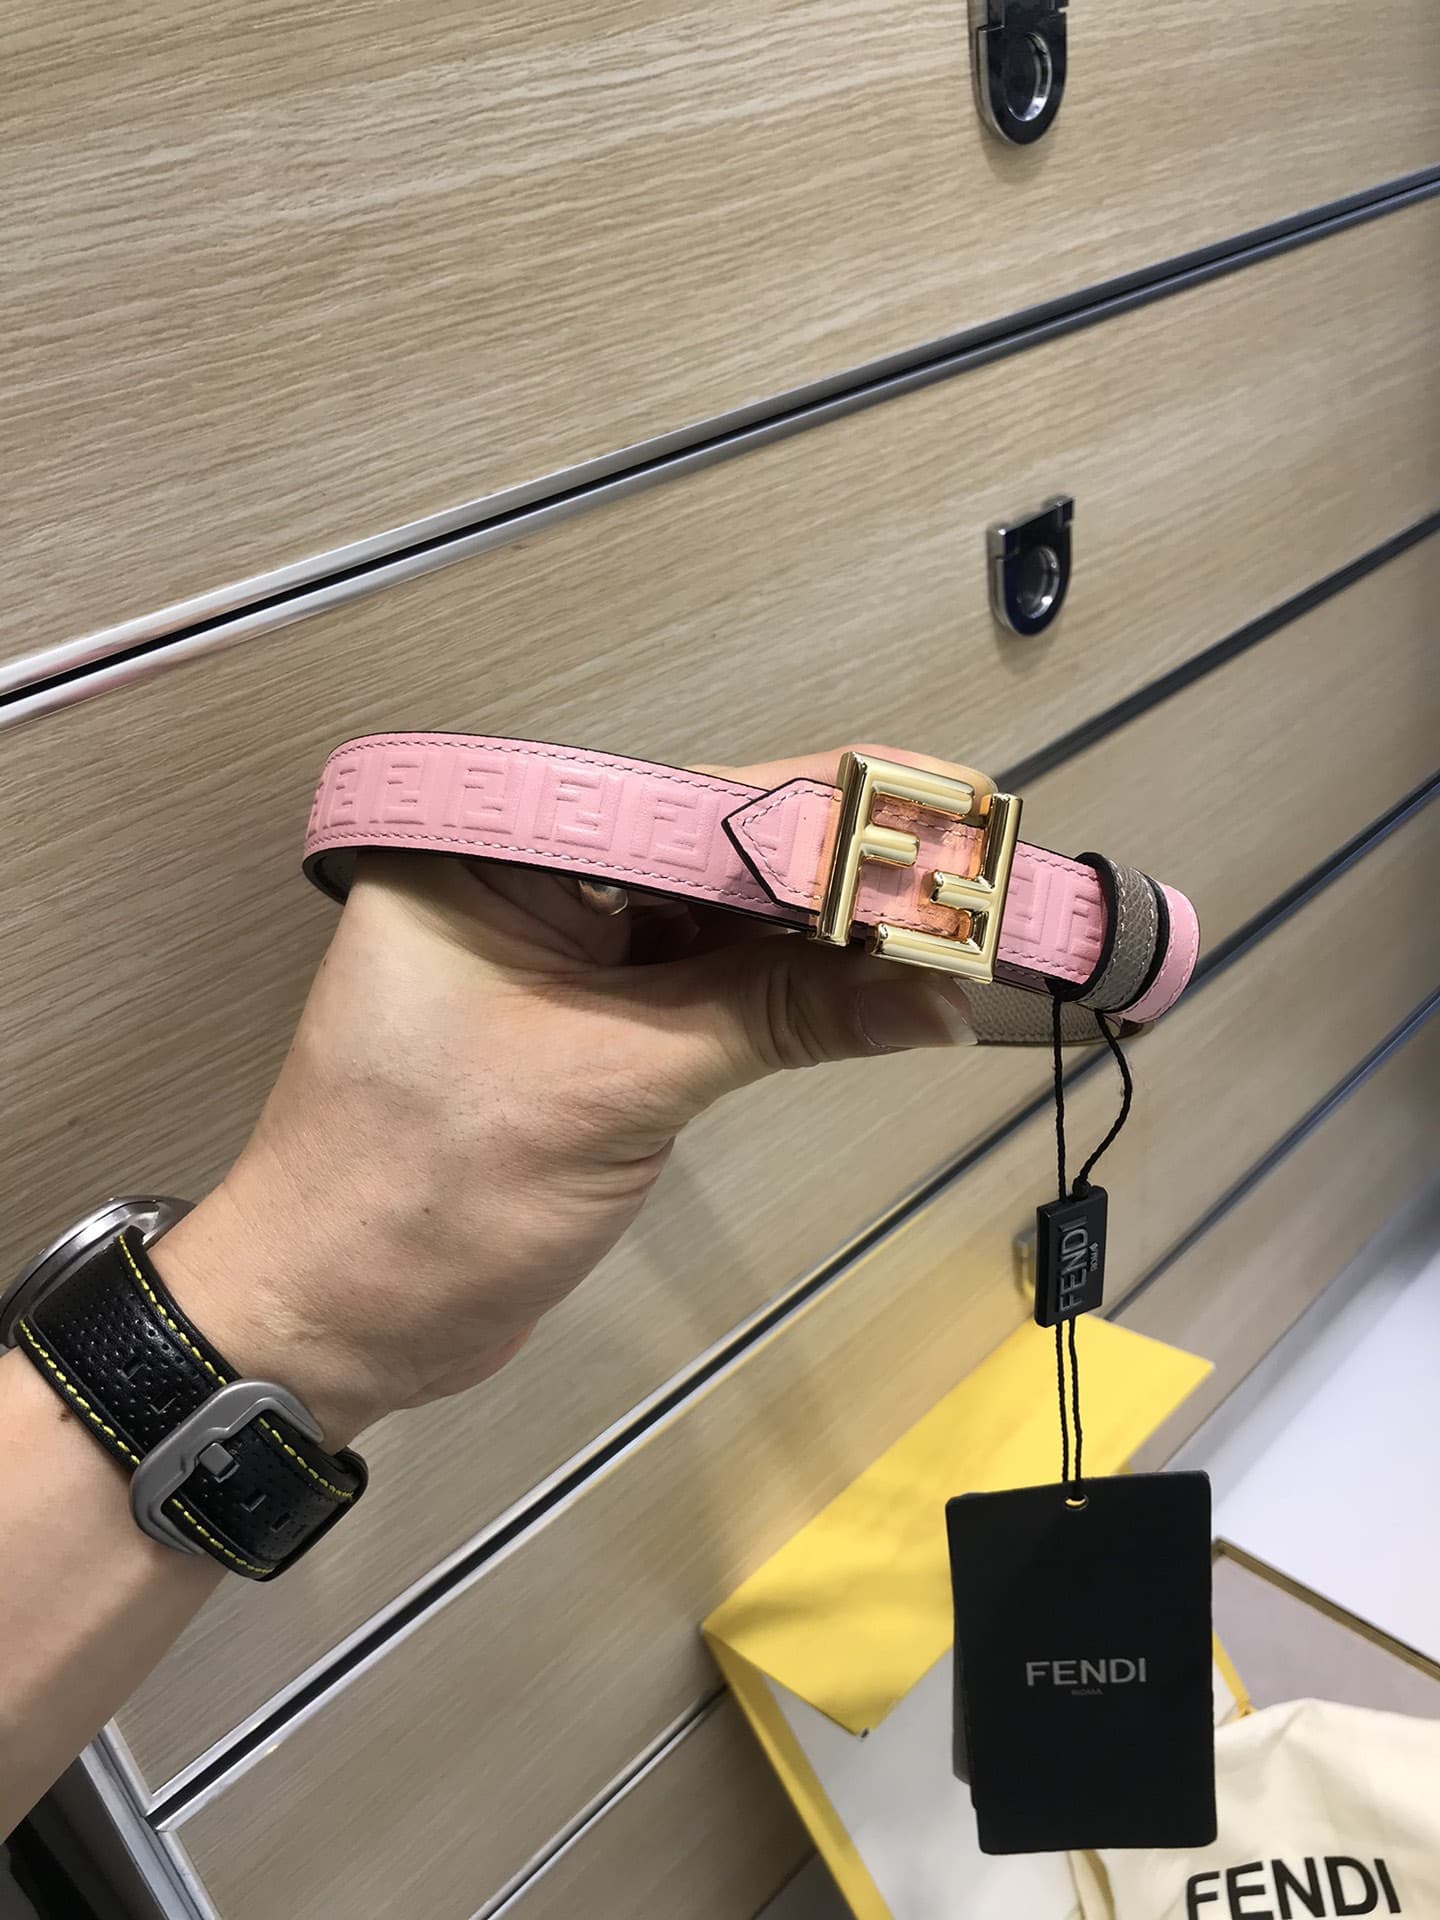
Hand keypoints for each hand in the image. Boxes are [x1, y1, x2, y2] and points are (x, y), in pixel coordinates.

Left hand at [153, 750, 976, 1446]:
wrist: (330, 1324)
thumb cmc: (427, 1192)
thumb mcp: (610, 1085)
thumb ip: (774, 1017)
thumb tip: (942, 994)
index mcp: (496, 843)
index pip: (693, 805)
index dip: (830, 819)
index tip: (958, 824)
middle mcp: (531, 872)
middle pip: (720, 852)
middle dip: (849, 876)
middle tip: (987, 883)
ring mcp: (565, 947)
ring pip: (727, 918)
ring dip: (835, 938)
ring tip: (964, 936)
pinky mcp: (594, 1017)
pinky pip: (711, 982)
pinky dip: (794, 995)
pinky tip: (888, 992)